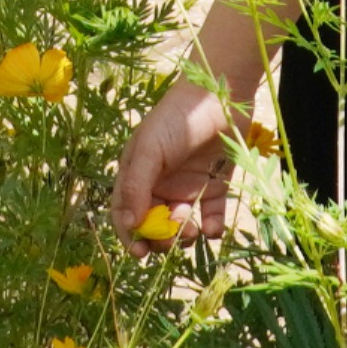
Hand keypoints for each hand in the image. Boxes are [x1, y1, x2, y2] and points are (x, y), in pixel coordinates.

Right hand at [108, 74, 263, 250]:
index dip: (130, 235)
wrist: (220, 95)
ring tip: (192, 230)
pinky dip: (212, 228)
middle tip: (171, 241)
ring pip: (183, 226)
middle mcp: (162, 184)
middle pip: (155, 224)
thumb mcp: (149, 149)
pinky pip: (212, 217)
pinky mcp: (216, 187)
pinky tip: (212, 226)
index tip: (140, 253)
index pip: (126, 212)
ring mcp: (189, 187)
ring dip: (185, 236)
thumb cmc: (176, 118)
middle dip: (160, 238)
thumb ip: (136, 185)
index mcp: (138, 174)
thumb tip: (128, 224)